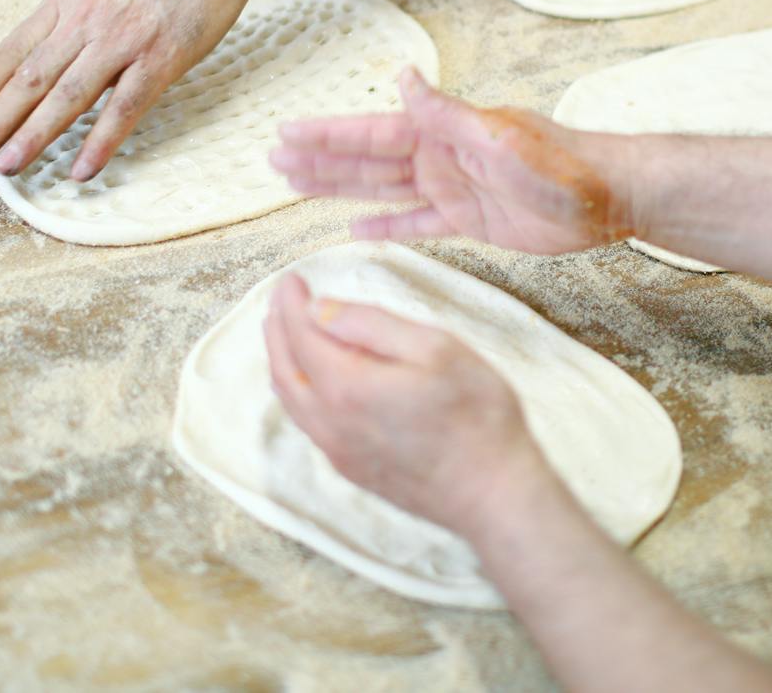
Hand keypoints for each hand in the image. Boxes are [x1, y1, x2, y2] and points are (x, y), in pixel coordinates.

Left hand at [0, 0, 255, 177]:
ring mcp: (123, 39)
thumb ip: (75, 11)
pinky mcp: (161, 57)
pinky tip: (81, 170)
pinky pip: (125, 107)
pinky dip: (100, 142)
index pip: (14, 50)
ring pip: (68, 96)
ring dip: (33, 135)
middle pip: (31, 78)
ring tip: (6, 167)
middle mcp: (86, 20)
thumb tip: (51, 43)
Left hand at [263, 273, 550, 537]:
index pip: (302, 334)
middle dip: (278, 329)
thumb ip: (372, 325)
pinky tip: (308, 382)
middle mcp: (330, 422)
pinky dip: (296, 391)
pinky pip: (307, 423)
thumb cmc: (477, 415)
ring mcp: (338, 451)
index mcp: (347, 386)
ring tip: (284, 333)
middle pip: (284, 368)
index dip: (292, 304)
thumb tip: (320, 310)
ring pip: (290, 400)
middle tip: (280, 299)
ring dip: (282, 361)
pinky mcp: (351, 469)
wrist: (493, 493)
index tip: (291, 278)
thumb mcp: (436, 348)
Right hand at [270, 68, 633, 253]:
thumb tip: (400, 76)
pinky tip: (354, 228)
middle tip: (273, 160)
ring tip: (297, 186)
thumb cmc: (561, 164)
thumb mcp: (499, 137)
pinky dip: (385, 227)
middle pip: (366, 161)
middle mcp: (440, 157)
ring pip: (382, 190)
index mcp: (443, 134)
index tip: (285, 132)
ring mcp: (452, 188)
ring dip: (341, 188)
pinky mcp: (470, 221)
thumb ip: (446, 113)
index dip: (327, 135)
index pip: (371, 133)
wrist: (606, 196)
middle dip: (320, 160)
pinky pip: (416, 224)